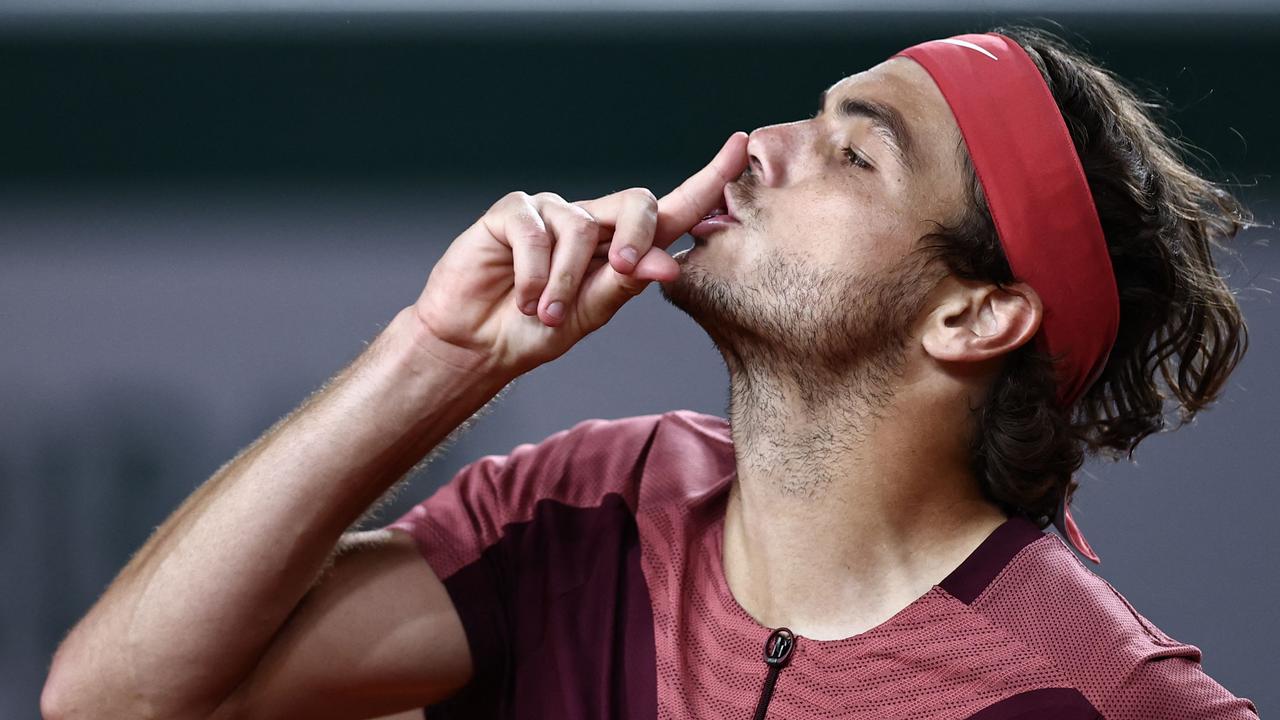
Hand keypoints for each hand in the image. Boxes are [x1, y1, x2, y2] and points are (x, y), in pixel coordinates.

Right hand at [410, 131, 748, 378]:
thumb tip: (671, 264)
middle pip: (637, 203)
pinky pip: (535, 231)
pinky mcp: (512, 213)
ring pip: (581, 228)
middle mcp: (591, 221)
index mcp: (621, 245)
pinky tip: (524, 297)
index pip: (672, 210)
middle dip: (638, 239)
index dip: (707, 180)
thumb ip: (627, 284)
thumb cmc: (537, 330)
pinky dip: (534, 273)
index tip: (741, 147)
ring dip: (566, 281)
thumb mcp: (591, 313)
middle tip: (622, 271)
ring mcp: (551, 212)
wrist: (479, 345)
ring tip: (547, 313)